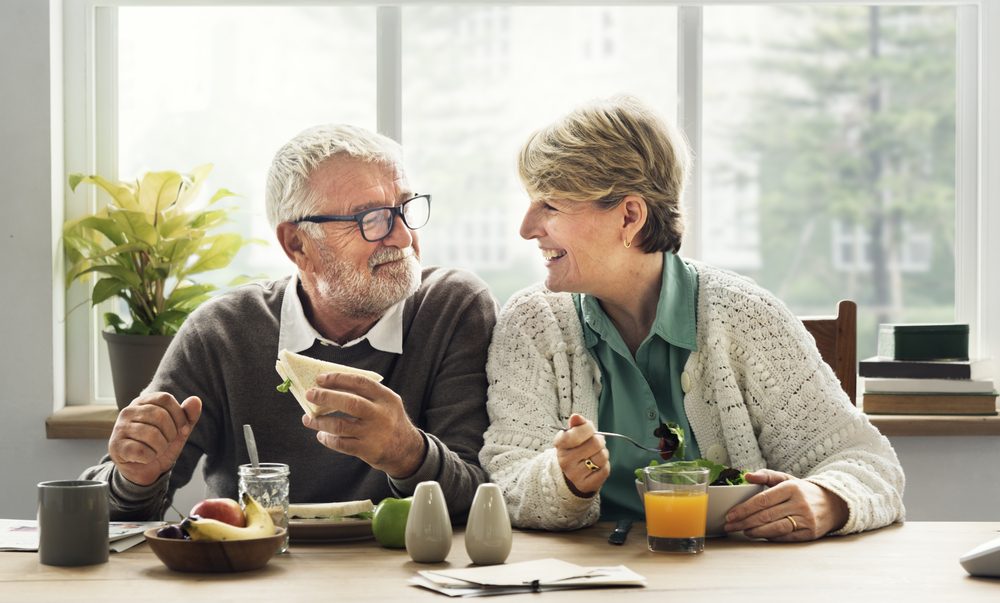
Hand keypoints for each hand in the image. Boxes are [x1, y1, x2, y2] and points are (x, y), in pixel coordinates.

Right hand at [108, 392, 201, 485]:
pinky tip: (145, 457)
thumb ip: (188, 416)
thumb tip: (195, 400)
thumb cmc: (161, 444)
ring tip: (156, 450)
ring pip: (151, 434)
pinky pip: (141, 450)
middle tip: (167, 443)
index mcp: (144, 402)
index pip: (166, 399)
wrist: (145, 469)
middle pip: (160, 415)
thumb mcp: (179, 430)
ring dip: (161, 447)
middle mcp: (129, 411)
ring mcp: (120, 428)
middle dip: (171, 434)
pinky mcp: (115, 446)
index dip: (179, 415)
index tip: (181, 429)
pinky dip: (150, 457)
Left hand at [301, 372, 425, 478]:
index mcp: (386, 398)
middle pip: (349, 403)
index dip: (338, 379)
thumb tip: (332, 386)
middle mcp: (381, 414)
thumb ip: (366, 394)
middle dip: (326, 397)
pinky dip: (327, 439)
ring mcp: (374, 433)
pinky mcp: (367, 450)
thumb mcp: (387, 403)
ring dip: (320, 421)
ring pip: (340, 426)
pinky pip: (341, 444)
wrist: (406, 450)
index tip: (321, 378)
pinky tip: (322, 435)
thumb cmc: (390, 421)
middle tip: (310, 394)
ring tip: (308, 419)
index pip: (360, 383)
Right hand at [554, 414, 609, 496]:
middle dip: (599, 441)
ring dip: (603, 454)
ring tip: (595, 455)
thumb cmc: (576, 449)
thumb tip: (576, 417)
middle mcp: (564, 460)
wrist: (571, 474)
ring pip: (602, 457)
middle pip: (595, 443)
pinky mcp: (585, 485)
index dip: (588, 428)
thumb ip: (577, 424)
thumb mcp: (573, 435)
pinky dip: (604, 466)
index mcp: (560, 444)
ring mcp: (574, 474)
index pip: (577, 432)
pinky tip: (596, 466)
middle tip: (595, 444)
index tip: (588, 429)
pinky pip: (605, 470)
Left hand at [723, 469, 848, 540]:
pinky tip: (759, 535)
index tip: (730, 514)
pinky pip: (786, 537)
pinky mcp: (810, 533)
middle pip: (766, 515)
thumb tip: (746, 476)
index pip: (762, 499)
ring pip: (775, 527)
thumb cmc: (802, 491)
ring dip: (755, 531)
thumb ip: (766, 475)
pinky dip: (770, 537)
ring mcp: (806, 519)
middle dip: (744, 521)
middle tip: (729, 525)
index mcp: (791, 488)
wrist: (833, 504)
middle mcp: (799, 503)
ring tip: (742, 531)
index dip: (744, 508)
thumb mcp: (786, 479)